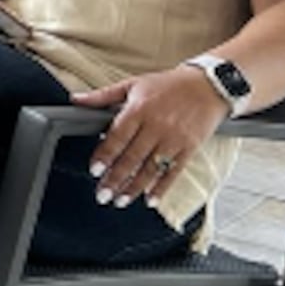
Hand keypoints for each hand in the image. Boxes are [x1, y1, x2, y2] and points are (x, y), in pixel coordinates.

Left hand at [71, 67, 229, 207]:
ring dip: (134, 187)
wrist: (209, 85)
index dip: (105, 155)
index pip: (118, 137)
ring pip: (151, 168)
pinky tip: (150, 200)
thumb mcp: (133, 84)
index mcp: (139, 109)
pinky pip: (173, 171)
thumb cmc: (168, 85)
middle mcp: (157, 126)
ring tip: (120, 201)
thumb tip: (76, 100)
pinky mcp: (190, 148)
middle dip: (115, 178)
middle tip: (102, 195)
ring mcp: (174, 139)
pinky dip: (162, 188)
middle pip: (132, 157)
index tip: (94, 170)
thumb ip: (103, 96)